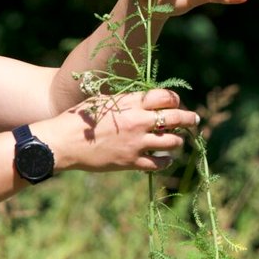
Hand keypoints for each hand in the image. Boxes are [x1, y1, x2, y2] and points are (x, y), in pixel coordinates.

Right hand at [39, 89, 199, 172]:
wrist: (64, 142)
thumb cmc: (80, 118)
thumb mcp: (104, 101)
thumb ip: (127, 101)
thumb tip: (146, 99)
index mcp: (131, 103)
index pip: (166, 97)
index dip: (176, 99)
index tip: (177, 103)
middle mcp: (139, 121)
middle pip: (176, 117)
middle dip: (189, 118)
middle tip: (194, 120)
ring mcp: (137, 143)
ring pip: (173, 141)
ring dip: (178, 141)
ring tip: (178, 141)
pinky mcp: (132, 161)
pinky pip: (160, 162)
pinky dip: (166, 160)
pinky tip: (165, 159)